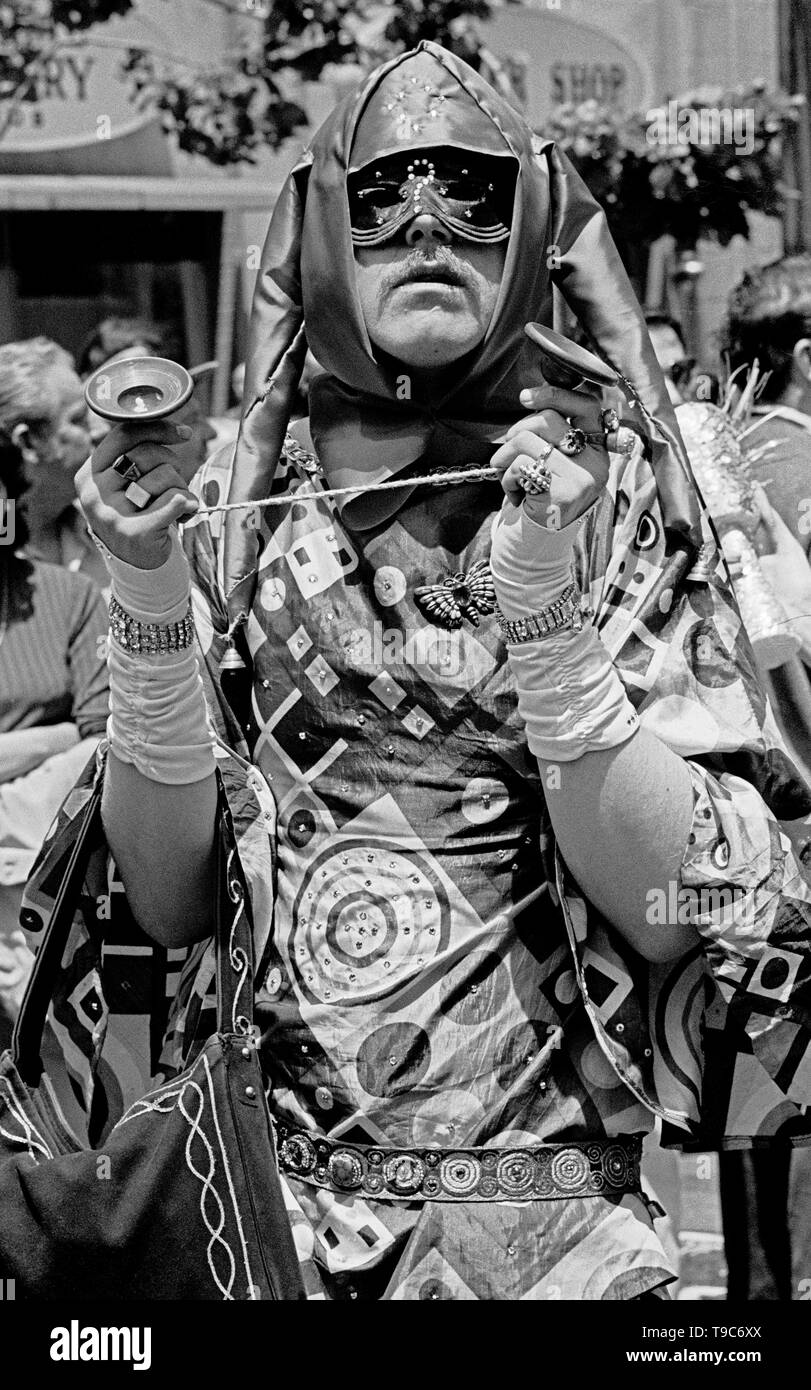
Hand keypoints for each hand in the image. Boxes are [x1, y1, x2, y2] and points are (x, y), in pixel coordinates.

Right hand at [75, 420, 196, 570]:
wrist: (137, 567)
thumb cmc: (136, 516)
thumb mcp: (123, 485)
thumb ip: (133, 455)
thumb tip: (170, 425)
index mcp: (88, 476)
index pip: (123, 435)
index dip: (157, 429)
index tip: (183, 433)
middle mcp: (95, 495)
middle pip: (146, 454)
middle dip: (171, 464)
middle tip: (173, 484)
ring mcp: (112, 515)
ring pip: (164, 477)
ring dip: (180, 488)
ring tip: (174, 506)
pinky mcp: (136, 533)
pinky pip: (174, 500)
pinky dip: (188, 503)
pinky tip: (185, 512)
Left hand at [490, 386, 609, 530]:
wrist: (536, 544)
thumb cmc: (540, 498)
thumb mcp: (554, 463)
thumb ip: (554, 435)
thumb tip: (534, 399)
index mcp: (598, 451)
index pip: (587, 406)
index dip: (557, 394)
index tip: (526, 397)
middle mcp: (596, 464)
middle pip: (550, 419)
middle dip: (517, 430)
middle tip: (508, 451)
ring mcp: (581, 479)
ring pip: (528, 439)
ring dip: (506, 458)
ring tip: (510, 477)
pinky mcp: (561, 494)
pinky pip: (521, 465)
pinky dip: (506, 479)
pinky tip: (516, 495)